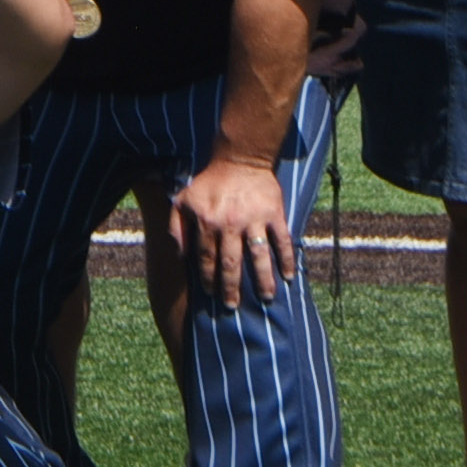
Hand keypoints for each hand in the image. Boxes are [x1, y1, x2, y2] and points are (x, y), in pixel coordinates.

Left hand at [166, 155, 296, 309]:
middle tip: (232, 306)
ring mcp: (254, 220)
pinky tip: (289, 276)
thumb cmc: (209, 183)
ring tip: (267, 299)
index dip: (208, 278)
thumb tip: (180, 255)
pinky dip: (287, 259)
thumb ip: (177, 228)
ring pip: (259, 256)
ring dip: (263, 280)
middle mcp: (230, 224)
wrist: (240, 160)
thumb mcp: (183, 201)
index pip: (206, 258)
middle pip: (231, 263)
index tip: (210, 294)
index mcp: (207, 222)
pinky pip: (283, 241)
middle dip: (231, 288)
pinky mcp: (274, 214)